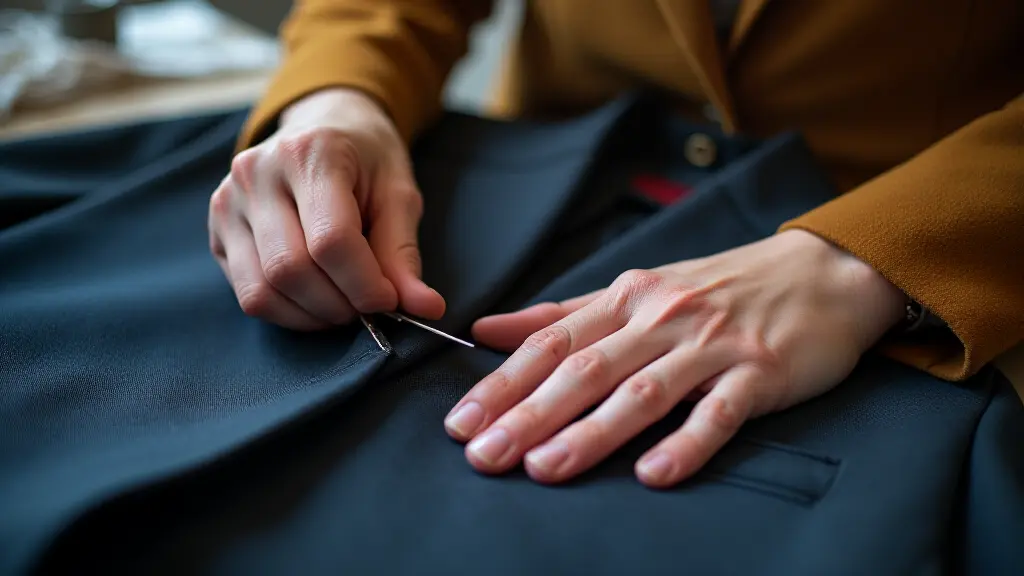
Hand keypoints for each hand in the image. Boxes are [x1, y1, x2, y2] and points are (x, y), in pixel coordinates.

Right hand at [208, 88, 444, 329]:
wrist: (323, 125)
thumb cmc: (366, 159)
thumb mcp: (398, 194)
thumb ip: (404, 253)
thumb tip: (426, 309)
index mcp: (310, 152)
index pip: (331, 240)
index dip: (364, 285)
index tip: (389, 301)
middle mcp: (257, 173)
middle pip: (291, 270)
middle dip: (338, 305)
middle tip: (367, 307)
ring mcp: (228, 202)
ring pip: (262, 290)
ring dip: (312, 316)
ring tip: (343, 304)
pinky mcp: (217, 230)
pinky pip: (247, 293)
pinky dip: (287, 312)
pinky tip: (315, 299)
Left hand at [444, 230, 905, 487]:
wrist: (821, 273)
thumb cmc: (720, 288)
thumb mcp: (638, 290)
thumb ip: (563, 313)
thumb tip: (486, 328)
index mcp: (627, 299)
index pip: (551, 343)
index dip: (502, 384)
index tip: (460, 423)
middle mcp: (661, 318)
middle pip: (585, 369)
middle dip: (529, 414)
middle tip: (484, 456)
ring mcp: (712, 345)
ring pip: (642, 390)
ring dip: (592, 431)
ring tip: (545, 468)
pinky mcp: (760, 372)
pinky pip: (719, 412)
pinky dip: (687, 443)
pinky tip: (654, 474)